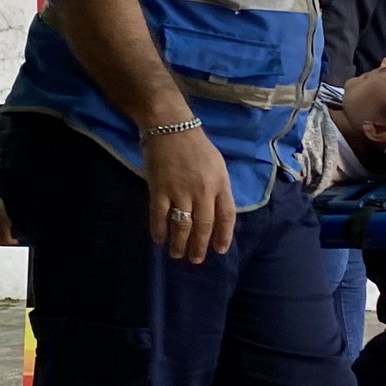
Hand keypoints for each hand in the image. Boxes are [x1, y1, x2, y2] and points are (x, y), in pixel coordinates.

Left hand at [0, 199, 16, 245]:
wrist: (26, 199)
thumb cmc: (20, 202)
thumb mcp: (10, 205)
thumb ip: (6, 213)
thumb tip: (10, 224)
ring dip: (1, 241)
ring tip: (10, 243)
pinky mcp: (4, 221)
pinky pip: (4, 236)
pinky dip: (9, 240)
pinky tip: (15, 241)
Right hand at [142, 127, 234, 263]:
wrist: (170, 126)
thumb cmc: (196, 144)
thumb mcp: (217, 164)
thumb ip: (219, 188)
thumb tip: (218, 213)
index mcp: (220, 183)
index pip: (227, 216)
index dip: (224, 236)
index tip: (220, 250)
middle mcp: (202, 190)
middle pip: (204, 226)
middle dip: (200, 247)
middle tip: (196, 260)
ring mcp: (180, 191)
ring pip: (182, 226)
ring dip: (180, 244)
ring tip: (177, 254)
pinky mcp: (159, 189)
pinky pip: (159, 216)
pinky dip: (159, 230)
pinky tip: (159, 239)